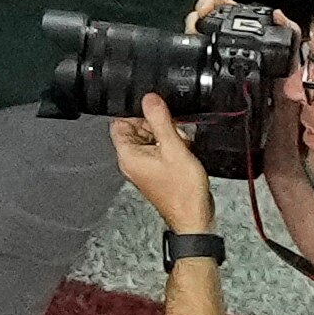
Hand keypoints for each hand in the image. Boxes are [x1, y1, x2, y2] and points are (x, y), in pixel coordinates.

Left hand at [113, 93, 219, 232]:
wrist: (194, 215)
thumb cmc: (183, 190)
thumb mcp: (174, 148)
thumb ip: (160, 121)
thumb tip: (149, 99)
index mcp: (128, 155)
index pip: (119, 123)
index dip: (137, 114)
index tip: (155, 113)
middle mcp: (131, 161)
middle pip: (136, 129)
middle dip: (156, 125)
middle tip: (173, 131)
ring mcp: (143, 166)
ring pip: (150, 138)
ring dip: (167, 135)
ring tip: (181, 144)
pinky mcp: (156, 169)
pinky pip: (159, 149)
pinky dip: (171, 146)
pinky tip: (183, 151)